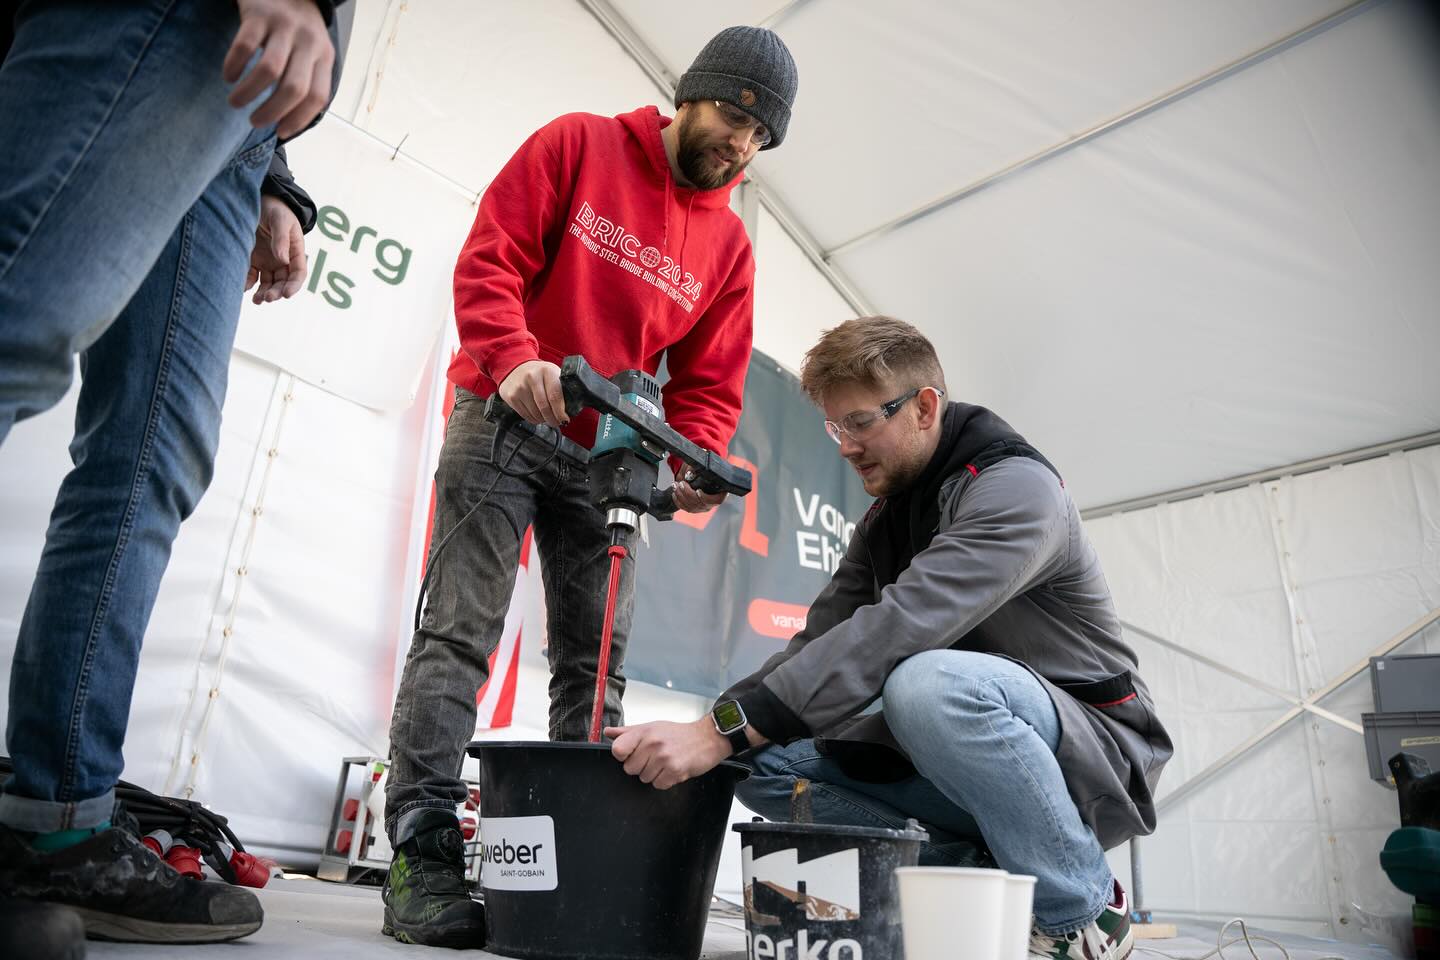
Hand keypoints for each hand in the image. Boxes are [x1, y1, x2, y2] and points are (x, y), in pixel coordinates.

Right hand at [224, 0, 334, 139]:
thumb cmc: (297, 30)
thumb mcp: (312, 53)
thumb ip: (306, 80)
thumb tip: (289, 124)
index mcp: (324, 57)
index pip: (318, 97)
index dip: (299, 119)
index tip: (281, 132)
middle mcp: (308, 42)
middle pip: (294, 88)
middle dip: (272, 112)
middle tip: (254, 122)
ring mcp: (284, 27)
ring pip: (269, 70)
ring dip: (249, 93)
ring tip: (235, 103)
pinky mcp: (258, 14)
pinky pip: (244, 46)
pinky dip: (234, 66)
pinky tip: (228, 76)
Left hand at [246, 195, 306, 303]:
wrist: (258, 200)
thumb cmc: (275, 208)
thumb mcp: (280, 220)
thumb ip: (281, 239)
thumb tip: (282, 260)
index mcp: (295, 251)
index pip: (299, 273)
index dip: (294, 285)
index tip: (286, 294)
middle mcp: (283, 260)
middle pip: (283, 282)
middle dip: (277, 292)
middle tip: (267, 298)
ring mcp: (268, 261)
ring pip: (268, 283)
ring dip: (264, 293)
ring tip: (257, 300)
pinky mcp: (253, 260)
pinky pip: (251, 276)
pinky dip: (248, 284)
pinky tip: (244, 288)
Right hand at [498, 360, 567, 426]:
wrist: (516, 367)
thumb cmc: (539, 373)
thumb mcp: (553, 373)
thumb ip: (562, 387)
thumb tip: (571, 409)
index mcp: (547, 371)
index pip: (555, 397)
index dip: (560, 412)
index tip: (564, 420)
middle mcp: (532, 377)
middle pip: (545, 407)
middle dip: (553, 419)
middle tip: (557, 423)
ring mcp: (520, 387)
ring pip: (535, 414)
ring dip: (543, 420)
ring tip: (547, 418)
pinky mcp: (511, 396)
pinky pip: (525, 415)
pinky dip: (534, 420)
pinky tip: (537, 416)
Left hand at [605, 718, 731, 789]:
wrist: (707, 737)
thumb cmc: (678, 733)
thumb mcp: (652, 727)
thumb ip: (628, 732)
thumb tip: (608, 732)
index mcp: (644, 732)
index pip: (617, 750)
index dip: (623, 756)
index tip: (631, 754)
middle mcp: (652, 744)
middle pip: (630, 769)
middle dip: (641, 766)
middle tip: (655, 757)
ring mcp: (664, 758)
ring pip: (644, 778)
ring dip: (655, 774)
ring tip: (666, 762)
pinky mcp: (675, 771)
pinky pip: (659, 785)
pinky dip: (666, 780)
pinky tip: (673, 769)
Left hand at [671, 469, 725, 513]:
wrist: (698, 476)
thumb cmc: (703, 472)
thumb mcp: (702, 468)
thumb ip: (698, 469)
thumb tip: (690, 472)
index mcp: (720, 493)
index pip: (717, 500)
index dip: (706, 497)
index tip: (698, 490)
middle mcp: (712, 503)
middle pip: (700, 503)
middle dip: (688, 493)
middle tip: (681, 484)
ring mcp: (703, 507)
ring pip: (691, 507)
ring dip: (681, 496)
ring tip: (675, 486)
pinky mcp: (694, 509)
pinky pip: (686, 508)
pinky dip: (678, 501)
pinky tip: (675, 493)